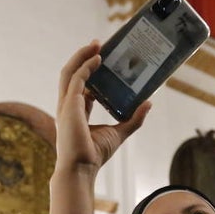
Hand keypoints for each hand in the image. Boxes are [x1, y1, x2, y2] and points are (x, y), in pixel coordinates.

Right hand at [56, 42, 150, 178]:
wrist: (81, 169)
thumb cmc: (94, 155)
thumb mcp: (119, 132)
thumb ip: (133, 119)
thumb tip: (149, 104)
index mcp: (75, 112)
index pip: (80, 86)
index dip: (89, 71)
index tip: (102, 58)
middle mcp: (67, 106)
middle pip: (72, 73)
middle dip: (83, 57)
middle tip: (99, 44)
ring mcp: (66, 105)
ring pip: (70, 72)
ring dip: (82, 55)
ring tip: (96, 44)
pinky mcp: (69, 105)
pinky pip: (77, 79)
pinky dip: (86, 66)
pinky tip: (98, 59)